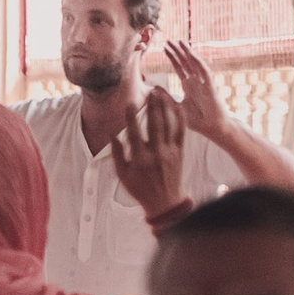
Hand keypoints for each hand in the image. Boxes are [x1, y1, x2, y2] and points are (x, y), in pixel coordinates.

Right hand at [111, 89, 191, 218]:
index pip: (134, 133)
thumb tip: (112, 135)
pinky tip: (178, 107)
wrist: (166, 202)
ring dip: (165, 109)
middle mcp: (156, 153)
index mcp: (140, 159)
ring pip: (168, 126)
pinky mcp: (180, 153)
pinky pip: (181, 133)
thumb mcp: (123, 175)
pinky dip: (180, 119)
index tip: (129, 103)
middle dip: (152, 107)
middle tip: (151, 92)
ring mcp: (170, 152)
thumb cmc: (141, 189)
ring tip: (162, 95)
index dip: (131, 117)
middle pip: (154, 125)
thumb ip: (118, 155)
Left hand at [163, 40, 227, 138]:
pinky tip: (192, 55)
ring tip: (180, 42)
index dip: (173, 58)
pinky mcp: (210, 87)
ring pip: (195, 64)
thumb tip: (153, 87)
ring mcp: (204, 83)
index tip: (164, 48)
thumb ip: (166, 97)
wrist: (212, 128)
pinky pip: (205, 72)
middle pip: (186, 63)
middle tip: (168, 40)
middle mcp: (196, 82)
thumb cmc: (197, 120)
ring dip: (188, 53)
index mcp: (188, 86)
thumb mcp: (176, 107)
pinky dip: (198, 63)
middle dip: (178, 51)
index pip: (179, 68)